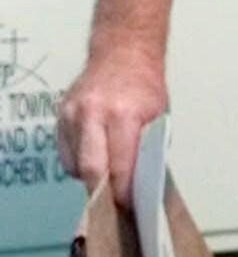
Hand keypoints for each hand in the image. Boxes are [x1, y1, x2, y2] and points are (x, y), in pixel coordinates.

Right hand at [56, 46, 166, 206]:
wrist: (123, 51)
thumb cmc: (145, 83)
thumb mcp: (158, 115)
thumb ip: (146, 148)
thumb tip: (140, 183)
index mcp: (123, 114)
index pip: (119, 165)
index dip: (123, 191)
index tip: (129, 204)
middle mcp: (93, 114)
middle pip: (91, 170)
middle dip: (103, 193)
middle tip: (115, 205)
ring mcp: (72, 114)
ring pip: (75, 164)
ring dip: (91, 177)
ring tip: (109, 176)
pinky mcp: (60, 115)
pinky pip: (67, 153)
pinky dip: (80, 162)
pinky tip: (96, 157)